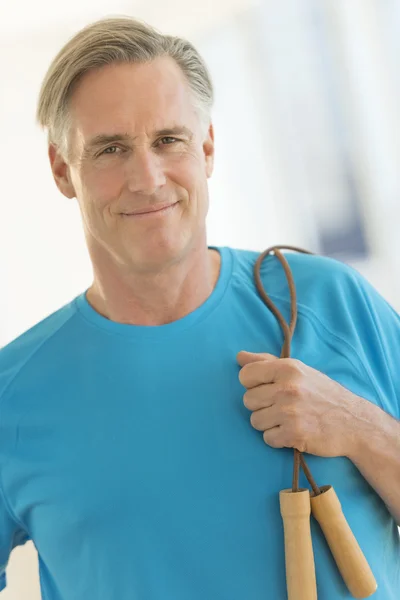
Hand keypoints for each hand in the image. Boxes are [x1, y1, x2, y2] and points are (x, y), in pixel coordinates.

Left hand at [237, 350, 363, 457]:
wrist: (354, 422)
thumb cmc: (323, 394)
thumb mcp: (299, 370)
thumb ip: (266, 362)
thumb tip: (239, 357)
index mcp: (287, 368)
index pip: (246, 375)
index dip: (253, 384)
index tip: (267, 389)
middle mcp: (287, 388)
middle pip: (248, 400)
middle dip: (261, 406)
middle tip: (281, 406)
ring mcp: (290, 412)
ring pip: (255, 421)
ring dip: (269, 424)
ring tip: (288, 419)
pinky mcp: (293, 434)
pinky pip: (267, 438)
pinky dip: (278, 439)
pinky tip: (293, 432)